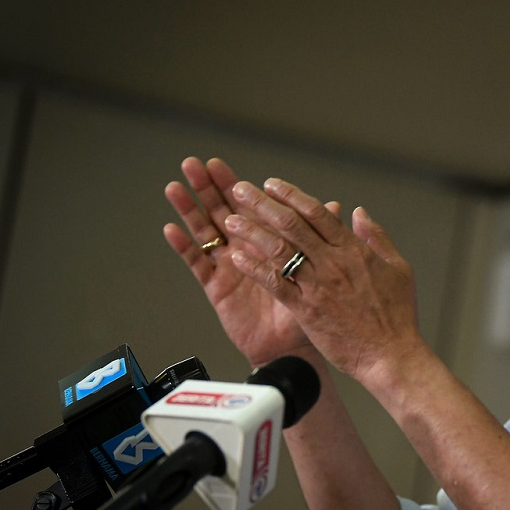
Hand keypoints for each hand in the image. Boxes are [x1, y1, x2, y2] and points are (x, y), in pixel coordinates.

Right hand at [163, 157, 317, 366]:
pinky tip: (173, 230)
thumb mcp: (321, 267)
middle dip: (206, 189)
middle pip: (220, 211)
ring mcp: (229, 267)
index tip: (219, 164)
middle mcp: (244, 249)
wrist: (296, 344)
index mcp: (267, 240)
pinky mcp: (218, 288)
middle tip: (193, 165)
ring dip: (189, 210)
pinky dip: (185, 248)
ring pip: (205, 233)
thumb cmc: (309, 305)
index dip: (232, 185)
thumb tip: (336, 205)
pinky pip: (199, 265)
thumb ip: (324, 235)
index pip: (247, 206)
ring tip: (176, 188)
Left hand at [221, 177, 423, 383]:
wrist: (391, 354)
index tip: (272, 184)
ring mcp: (318, 286)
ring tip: (230, 219)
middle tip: (241, 190)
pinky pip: (276, 284)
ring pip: (279, 250)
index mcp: (355, 250)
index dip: (291, 195)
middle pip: (292, 225)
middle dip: (263, 204)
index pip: (318, 213)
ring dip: (252, 232)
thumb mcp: (399, 268)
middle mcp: (333, 263)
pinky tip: (238, 258)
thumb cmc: (399, 316)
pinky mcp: (306, 310)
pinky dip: (255, 268)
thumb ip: (377, 238)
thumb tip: (359, 213)